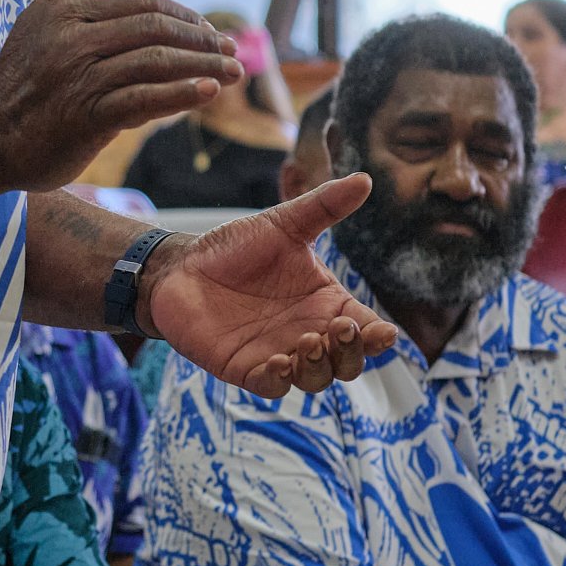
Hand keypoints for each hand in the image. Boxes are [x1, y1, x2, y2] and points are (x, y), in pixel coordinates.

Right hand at [0, 0, 240, 190]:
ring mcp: (80, 78)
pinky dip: (181, 95)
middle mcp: (73, 40)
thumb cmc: (20, 75)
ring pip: (156, 63)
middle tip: (231, 50)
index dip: (182, 14)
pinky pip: (144, 100)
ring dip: (203, 66)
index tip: (208, 31)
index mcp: (68, 12)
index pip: (142, 2)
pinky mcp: (87, 117)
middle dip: (201, 39)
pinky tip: (209, 92)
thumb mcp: (43, 14)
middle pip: (155, 29)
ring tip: (235, 72)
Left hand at [144, 173, 398, 395]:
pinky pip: (271, 388)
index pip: (365, 329)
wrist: (182, 267)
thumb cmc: (236, 248)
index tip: (383, 333)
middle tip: (339, 329)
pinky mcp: (245, 368)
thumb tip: (364, 178)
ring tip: (309, 340)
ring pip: (315, 380)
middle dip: (352, 353)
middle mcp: (308, 333)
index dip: (376, 336)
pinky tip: (278, 362)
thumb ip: (323, 207)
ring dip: (319, 367)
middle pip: (347, 363)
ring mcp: (279, 354)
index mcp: (326, 304)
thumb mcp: (282, 224)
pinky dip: (279, 380)